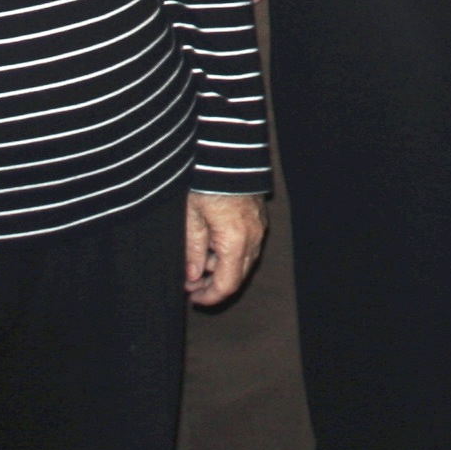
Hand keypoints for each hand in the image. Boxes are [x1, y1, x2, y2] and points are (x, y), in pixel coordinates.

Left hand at [183, 193, 265, 307]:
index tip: (192, 298)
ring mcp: (259, 226)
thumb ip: (192, 251)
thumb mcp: (190, 218)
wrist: (228, 151)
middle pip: (239, 276)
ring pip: (244, 261)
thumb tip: (192, 277)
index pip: (228, 284)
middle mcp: (254, 236)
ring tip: (197, 262)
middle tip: (190, 283)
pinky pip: (248, 245)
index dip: (210, 297)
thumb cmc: (206, 182)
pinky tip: (211, 245)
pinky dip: (231, 253)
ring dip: (222, 268)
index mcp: (235, 240)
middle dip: (214, 285)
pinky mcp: (259, 216)